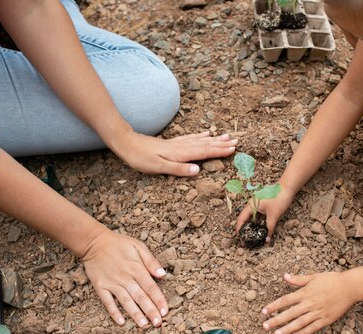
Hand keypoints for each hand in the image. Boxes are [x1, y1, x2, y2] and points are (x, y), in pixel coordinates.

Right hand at [80, 229, 168, 327]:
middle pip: (140, 297)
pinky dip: (114, 312)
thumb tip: (163, 275)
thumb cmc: (118, 244)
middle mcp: (125, 278)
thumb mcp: (138, 246)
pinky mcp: (100, 287)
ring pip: (126, 301)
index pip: (151, 287)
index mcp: (136, 268)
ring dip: (135, 314)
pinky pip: (108, 302)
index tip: (166, 311)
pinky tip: (121, 322)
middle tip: (158, 323)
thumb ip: (151, 261)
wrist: (94, 242)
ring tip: (144, 325)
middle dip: (150, 311)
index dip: (159, 300)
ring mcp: (112, 283)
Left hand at [113, 129, 236, 175]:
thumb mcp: (158, 167)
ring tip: (226, 136)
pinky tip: (205, 134)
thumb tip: (198, 170)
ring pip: (200, 140)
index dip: (219, 151)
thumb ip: (178, 169)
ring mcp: (177, 143)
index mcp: (180, 154)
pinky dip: (201, 136)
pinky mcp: (172, 142)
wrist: (126, 142)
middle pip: (205, 145)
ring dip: (214, 139)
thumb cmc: (140, 158)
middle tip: (236, 141)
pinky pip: (191, 138)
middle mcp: (181, 146)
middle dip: (221, 144)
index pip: (204, 152)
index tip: (233, 149)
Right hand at [235, 186, 294, 239]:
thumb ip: (269, 227)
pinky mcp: (263, 205)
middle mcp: (252, 204)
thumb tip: (267, 239)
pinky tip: (260, 229)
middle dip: (244, 230)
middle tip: (246, 241)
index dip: (239, 230)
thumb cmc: (279, 198)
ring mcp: (257, 204)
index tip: (241, 240)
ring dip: (251, 227)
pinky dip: (257, 223)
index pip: (241, 219)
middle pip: (244, 219)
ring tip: (252, 237)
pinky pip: (257, 216)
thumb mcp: (274, 215)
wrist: (288, 187)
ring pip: (251, 218)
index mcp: (251, 205)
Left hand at [262, 271, 356, 333]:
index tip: (264, 311)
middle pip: (289, 313)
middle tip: (265, 326)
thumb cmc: (332, 280)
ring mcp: (318, 313)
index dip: (273, 306)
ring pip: (299, 323)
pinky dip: (303, 332)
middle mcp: (309, 304)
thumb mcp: (314, 277)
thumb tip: (284, 276)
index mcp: (305, 293)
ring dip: (287, 329)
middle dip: (276, 320)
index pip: (285, 300)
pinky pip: (312, 327)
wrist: (350, 287)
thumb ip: (298, 279)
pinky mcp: (326, 319)